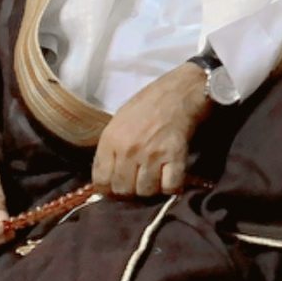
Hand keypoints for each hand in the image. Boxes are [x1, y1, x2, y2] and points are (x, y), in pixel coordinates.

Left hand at [92, 63, 209, 196]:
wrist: (181, 89)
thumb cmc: (149, 102)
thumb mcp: (119, 120)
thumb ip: (111, 148)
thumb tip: (108, 176)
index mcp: (111, 139)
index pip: (100, 180)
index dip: (108, 188)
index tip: (117, 186)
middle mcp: (128, 149)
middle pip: (123, 190)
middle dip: (131, 190)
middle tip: (139, 181)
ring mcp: (152, 154)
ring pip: (146, 191)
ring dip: (152, 188)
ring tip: (156, 177)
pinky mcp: (175, 156)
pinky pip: (170, 186)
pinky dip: (172, 186)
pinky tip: (172, 176)